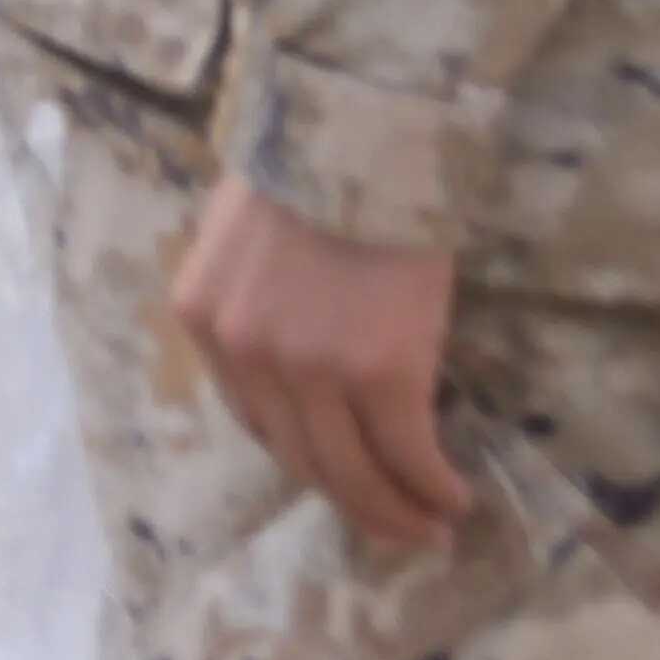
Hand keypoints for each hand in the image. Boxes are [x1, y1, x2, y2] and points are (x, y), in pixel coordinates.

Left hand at [171, 172, 465, 555]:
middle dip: (353, 503)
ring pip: (353, 471)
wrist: (365, 131)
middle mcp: (245, 353)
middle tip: (396, 528)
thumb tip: (303, 368)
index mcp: (204, 319)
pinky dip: (433, 486)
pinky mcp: (379, 373)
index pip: (254, 420)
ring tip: (429, 527)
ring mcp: (309, 369)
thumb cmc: (317, 169)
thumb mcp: (246, 237)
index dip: (305, 459)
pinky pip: (408, 454)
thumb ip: (256, 304)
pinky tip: (455, 497)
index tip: (342, 480)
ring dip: (395, 511)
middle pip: (301, 459)